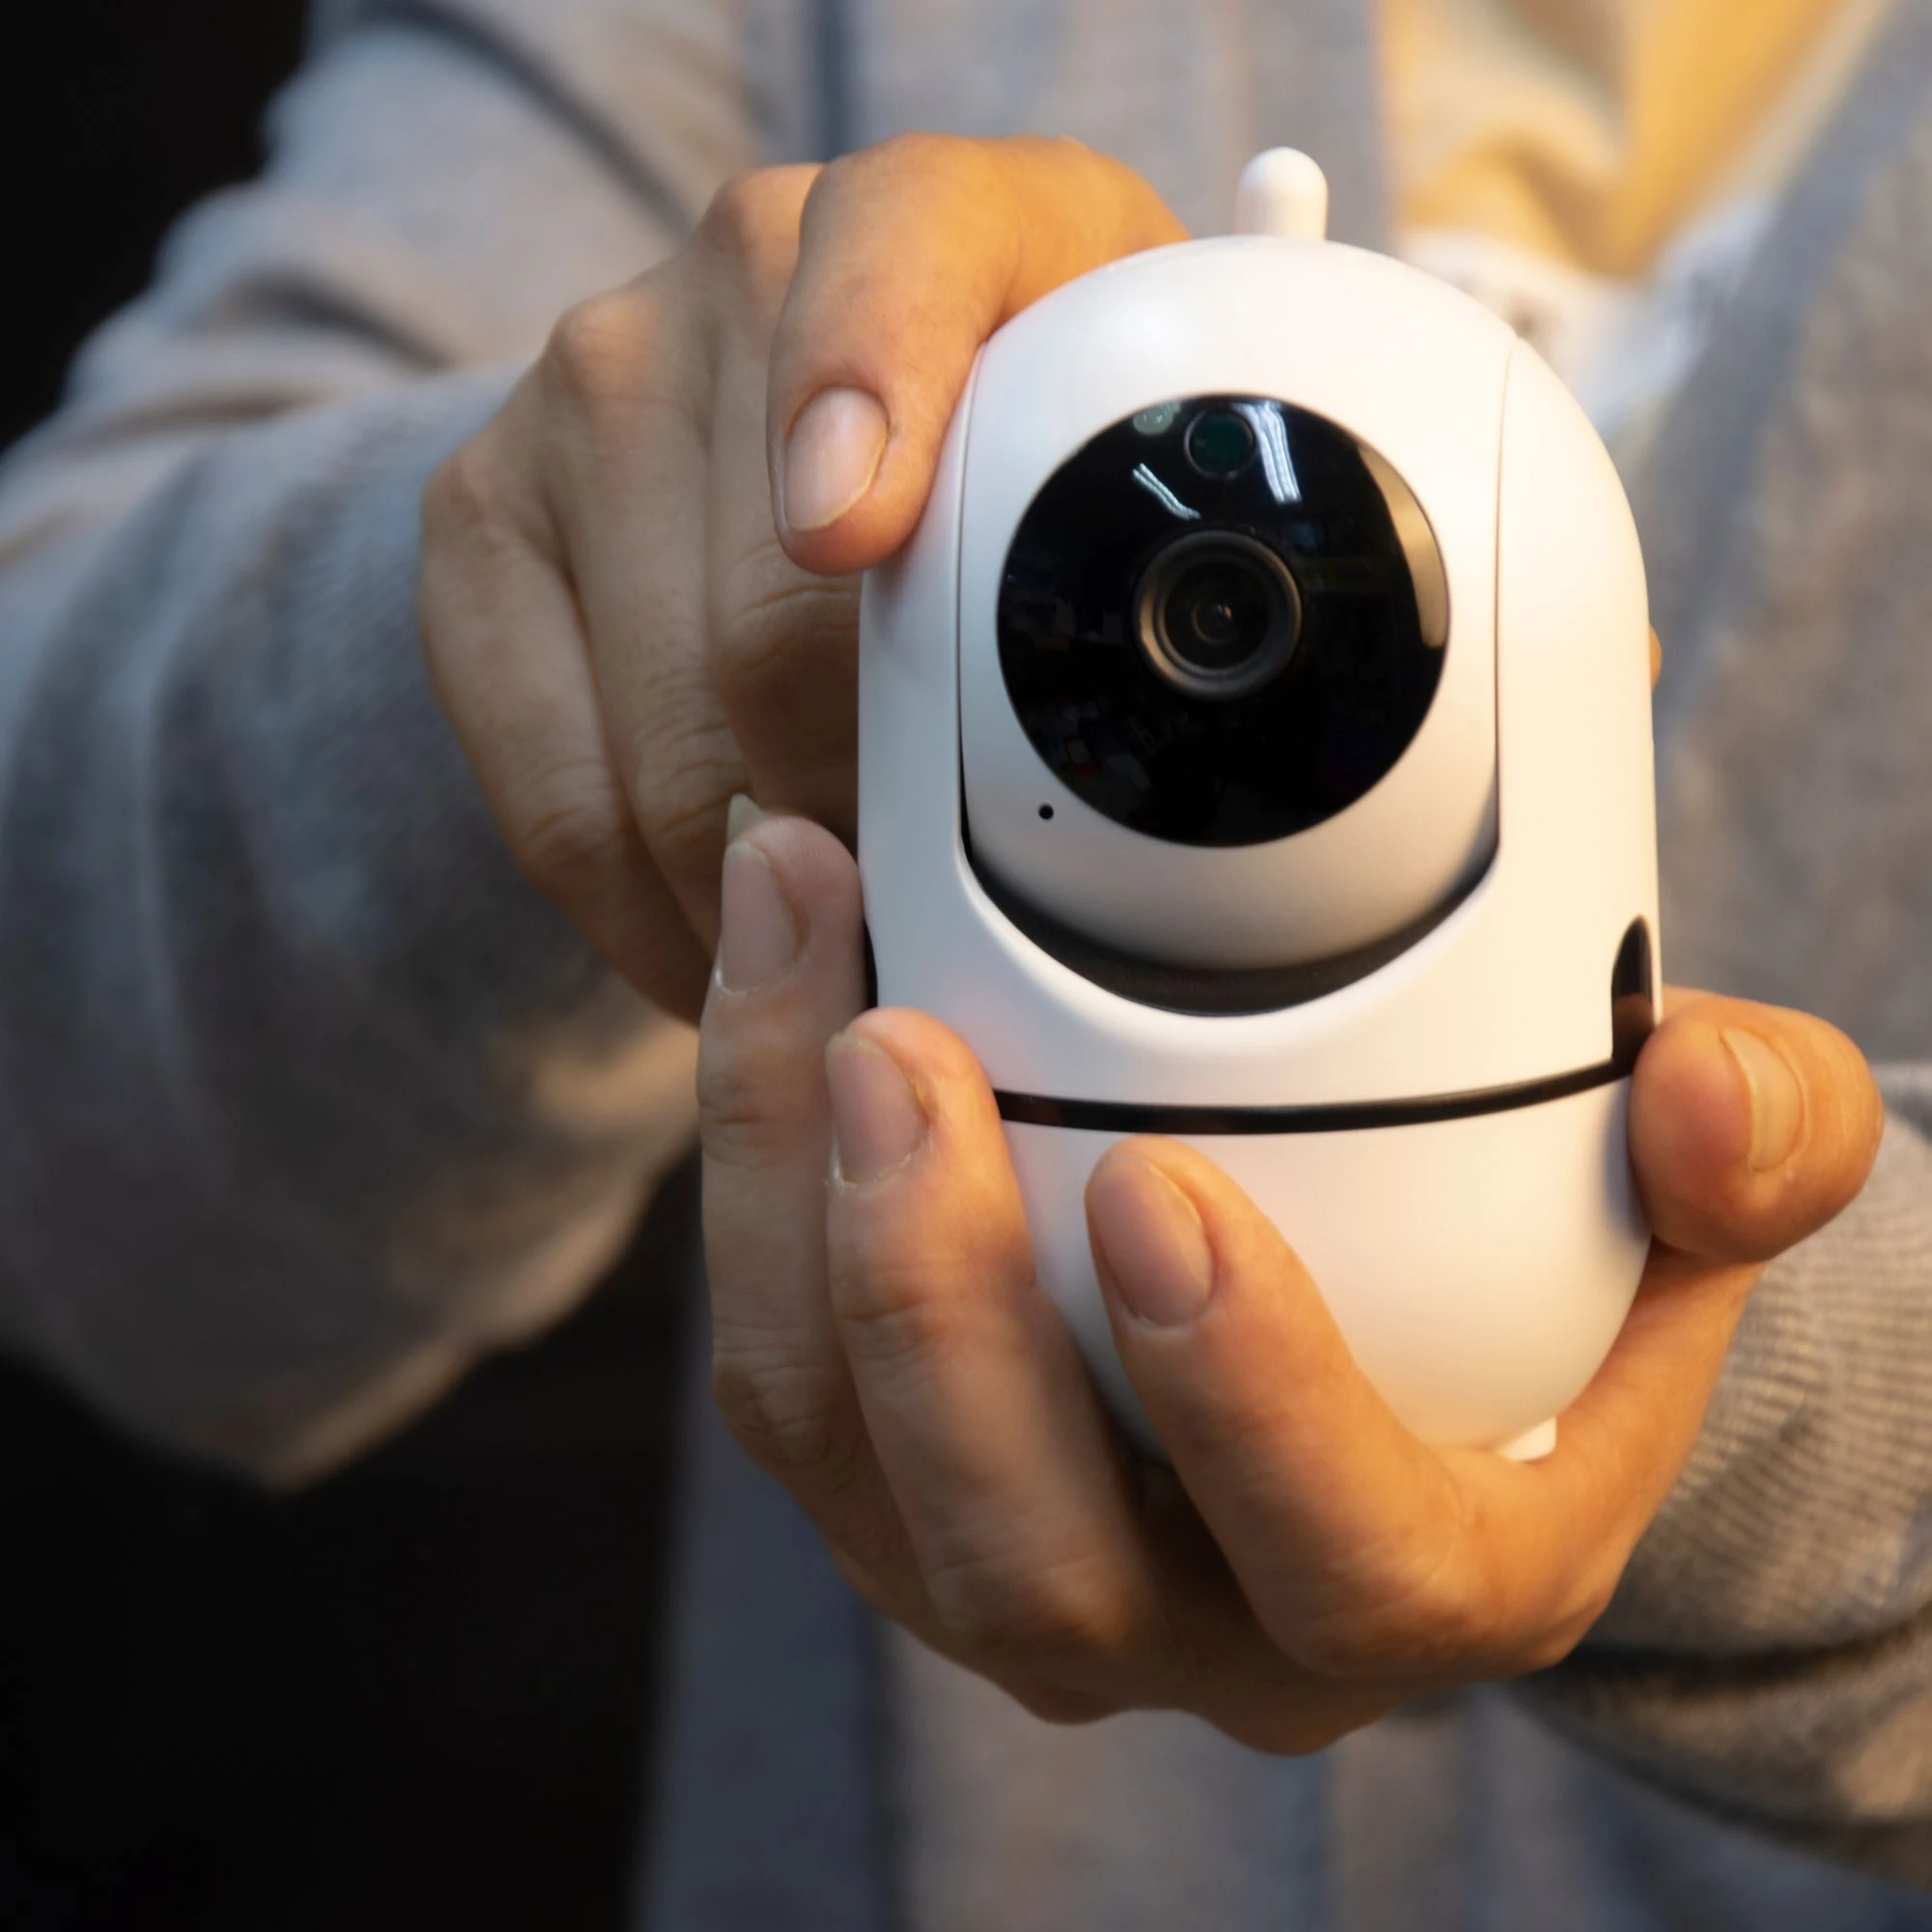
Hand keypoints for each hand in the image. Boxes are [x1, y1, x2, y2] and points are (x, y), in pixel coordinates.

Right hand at [418, 136, 1185, 1021]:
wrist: (832, 433)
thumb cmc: (1028, 468)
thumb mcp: (1136, 460)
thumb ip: (1145, 531)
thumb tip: (1073, 782)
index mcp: (931, 219)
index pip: (896, 274)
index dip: (867, 404)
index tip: (852, 541)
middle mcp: (726, 273)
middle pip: (776, 636)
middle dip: (880, 833)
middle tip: (953, 943)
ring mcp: (577, 397)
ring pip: (666, 752)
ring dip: (778, 908)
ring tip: (859, 964)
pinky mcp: (477, 526)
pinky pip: (551, 800)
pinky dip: (656, 922)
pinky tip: (737, 948)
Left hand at [696, 807, 1883, 1744]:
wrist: (1399, 1342)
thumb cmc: (1549, 1282)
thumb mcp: (1693, 1211)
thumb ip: (1757, 1145)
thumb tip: (1704, 1092)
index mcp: (1419, 1576)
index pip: (1344, 1561)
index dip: (1249, 1402)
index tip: (1160, 1189)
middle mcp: (1197, 1619)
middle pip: (1026, 1555)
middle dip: (938, 1302)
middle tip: (898, 1046)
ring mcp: (1018, 1564)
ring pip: (848, 1456)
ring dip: (788, 1210)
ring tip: (794, 958)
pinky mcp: (893, 1482)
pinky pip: (784, 1366)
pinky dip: (749, 1175)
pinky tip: (775, 979)